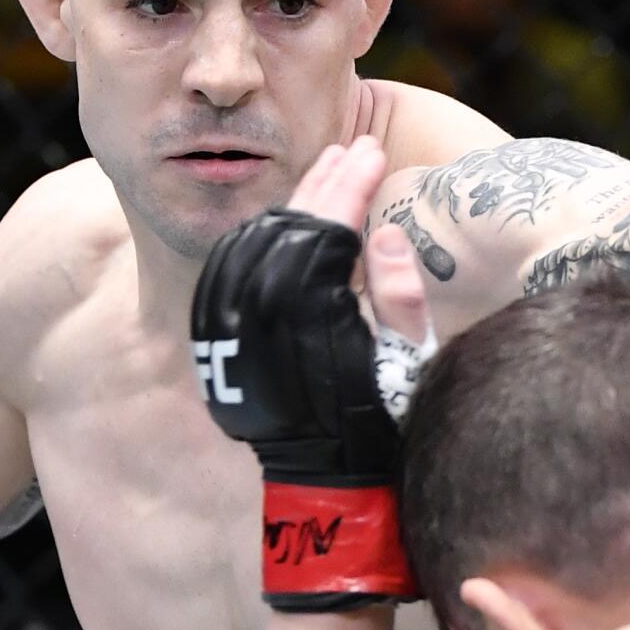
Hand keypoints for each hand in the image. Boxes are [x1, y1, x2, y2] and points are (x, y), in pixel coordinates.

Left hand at [191, 137, 417, 607]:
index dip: (354, 183)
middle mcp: (264, 318)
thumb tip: (383, 230)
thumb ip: (401, 293)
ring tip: (323, 172)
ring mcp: (232, 330)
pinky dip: (254, 235)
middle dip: (323, 180)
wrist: (325, 483)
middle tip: (352, 146)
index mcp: (317, 316)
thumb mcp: (412, 362)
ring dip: (288, 201)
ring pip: (251, 240)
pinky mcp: (217, 341)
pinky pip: (225, 268)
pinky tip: (282, 218)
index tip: (373, 150)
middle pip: (288, 224)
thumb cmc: (382, 422)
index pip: (331, 225)